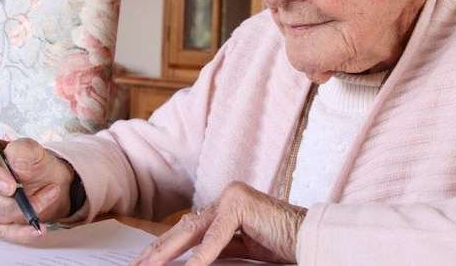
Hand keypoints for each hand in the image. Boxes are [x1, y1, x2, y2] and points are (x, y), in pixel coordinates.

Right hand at [0, 133, 74, 242]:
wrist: (41, 180)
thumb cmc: (30, 161)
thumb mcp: (33, 148)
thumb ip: (24, 150)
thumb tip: (19, 169)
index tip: (12, 186)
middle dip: (17, 198)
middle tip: (48, 190)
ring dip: (26, 210)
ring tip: (49, 196)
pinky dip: (20, 233)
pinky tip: (35, 229)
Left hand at [131, 181, 306, 265]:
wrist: (310, 237)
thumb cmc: (282, 244)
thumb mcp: (241, 248)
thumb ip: (217, 249)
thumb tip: (190, 262)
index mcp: (225, 206)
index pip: (188, 230)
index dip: (165, 249)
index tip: (145, 263)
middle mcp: (226, 197)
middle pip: (185, 229)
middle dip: (159, 251)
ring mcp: (232, 197)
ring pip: (193, 231)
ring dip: (168, 253)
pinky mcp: (240, 204)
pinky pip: (216, 237)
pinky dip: (201, 256)